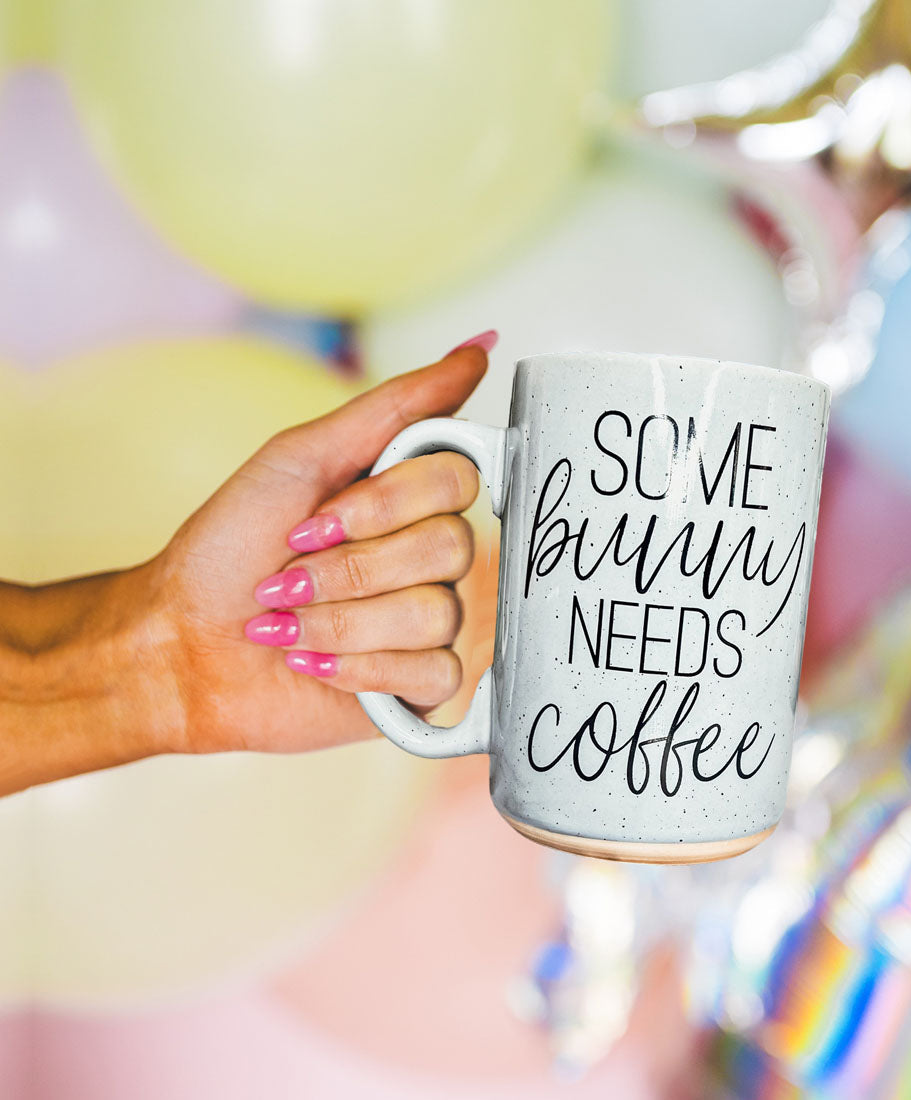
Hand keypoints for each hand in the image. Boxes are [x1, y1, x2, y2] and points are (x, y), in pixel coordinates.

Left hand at [145, 337, 492, 754]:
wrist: (180, 641)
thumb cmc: (230, 546)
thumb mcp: (300, 457)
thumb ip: (396, 407)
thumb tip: (476, 349)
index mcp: (409, 498)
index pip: (458, 479)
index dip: (385, 504)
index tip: (315, 518)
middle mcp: (430, 556)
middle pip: (451, 547)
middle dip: (351, 567)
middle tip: (291, 575)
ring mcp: (431, 621)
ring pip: (437, 613)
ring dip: (342, 621)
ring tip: (291, 626)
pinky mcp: (420, 684)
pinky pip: (435, 672)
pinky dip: (362, 668)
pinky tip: (316, 665)